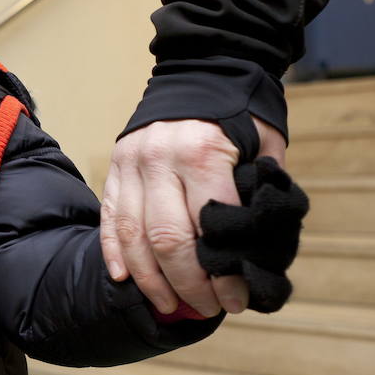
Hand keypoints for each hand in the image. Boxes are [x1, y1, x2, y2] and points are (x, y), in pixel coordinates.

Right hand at [100, 116, 285, 315]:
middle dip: (188, 284)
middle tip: (207, 309)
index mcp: (201, 153)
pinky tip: (126, 280)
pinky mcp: (115, 166)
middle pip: (165, 240)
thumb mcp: (264, 149)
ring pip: (132, 235)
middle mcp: (159, 159)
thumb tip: (249, 255)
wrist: (204, 66)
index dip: (222, 273)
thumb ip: (255, 198)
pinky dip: (115, 252)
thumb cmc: (242, 113)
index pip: (209, 230)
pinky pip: (110, 218)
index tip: (236, 299)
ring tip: (169, 304)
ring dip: (150, 279)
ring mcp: (131, 162)